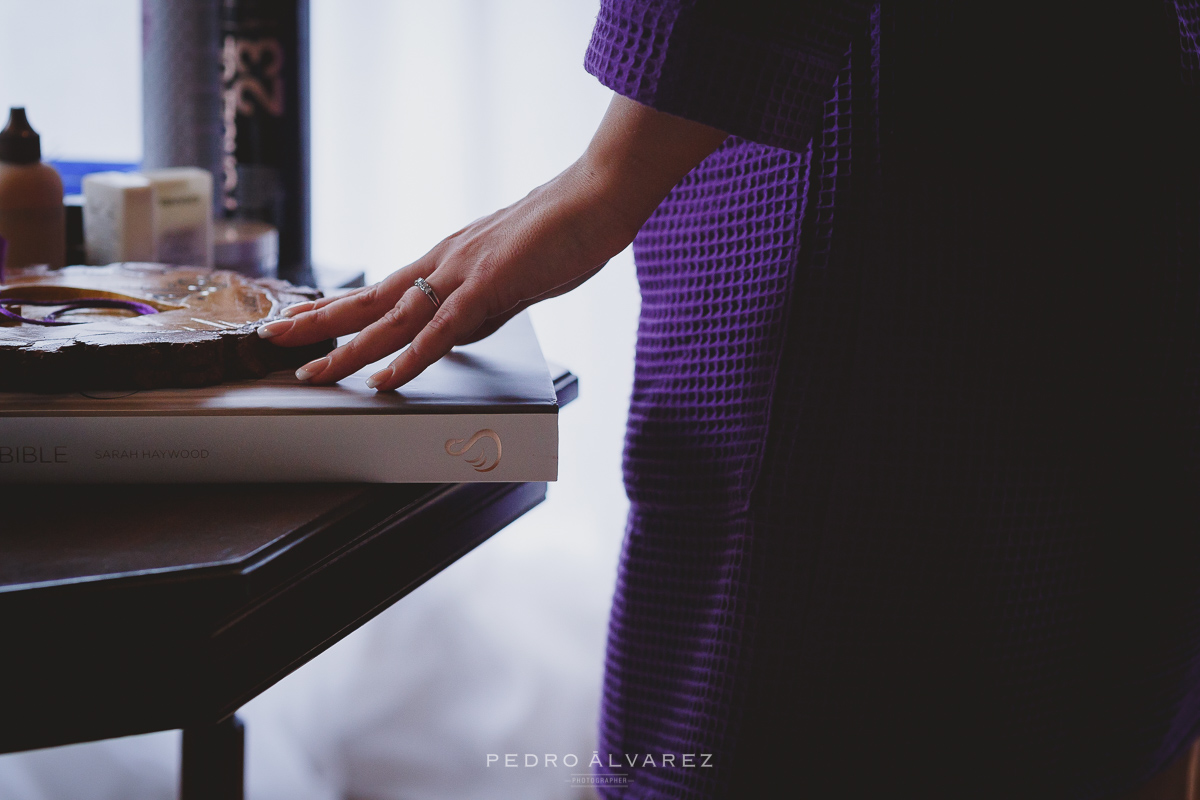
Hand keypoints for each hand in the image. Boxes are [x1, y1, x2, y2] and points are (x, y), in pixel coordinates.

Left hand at [257, 95, 726, 390]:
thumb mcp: (513, 274)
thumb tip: (460, 330)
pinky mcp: (490, 286)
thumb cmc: (564, 230)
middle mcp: (443, 264)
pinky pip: (442, 330)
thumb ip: (483, 303)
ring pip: (393, 319)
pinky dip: (412, 358)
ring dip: (349, 348)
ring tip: (313, 371)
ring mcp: (463, 273)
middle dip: (319, 322)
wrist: (598, 197)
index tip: (304, 320)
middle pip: (369, 300)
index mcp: (448, 261)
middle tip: (275, 338)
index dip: (338, 306)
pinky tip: (385, 378)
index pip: (381, 290)